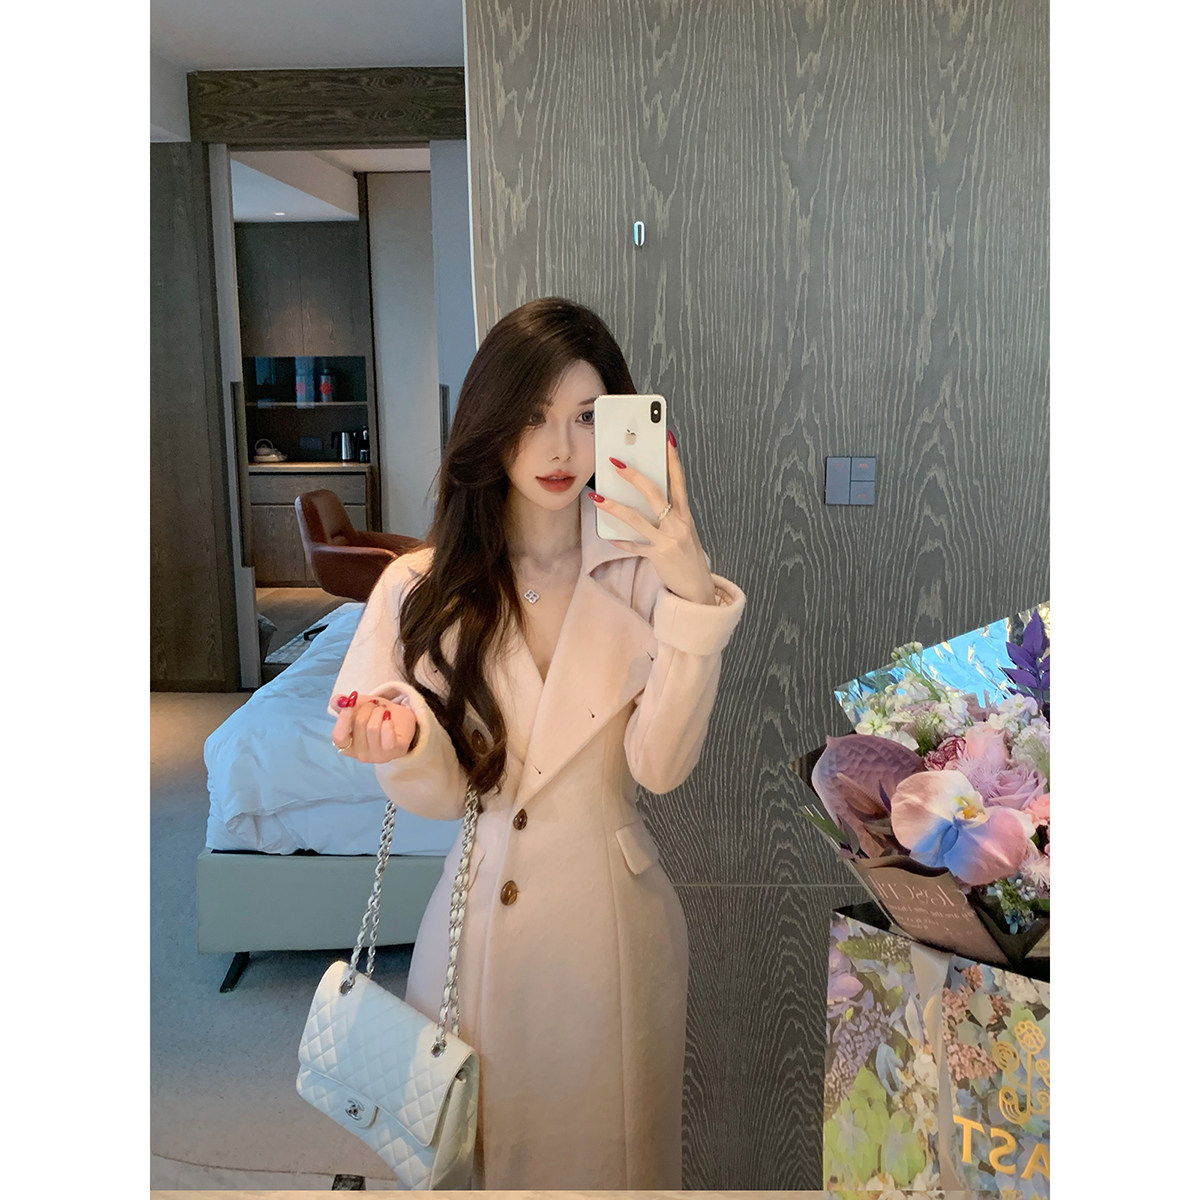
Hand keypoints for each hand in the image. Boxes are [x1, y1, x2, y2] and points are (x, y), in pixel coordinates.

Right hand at [331, 691, 418, 761]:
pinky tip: (389, 718)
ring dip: (379, 711)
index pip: (339, 737)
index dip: (343, 719)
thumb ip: (341, 704)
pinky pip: (388, 736)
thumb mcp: (357, 706)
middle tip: (374, 706)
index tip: (350, 704)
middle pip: (358, 724)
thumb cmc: (375, 716)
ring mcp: (378, 755)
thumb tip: (338, 701)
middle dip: (367, 707)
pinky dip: (388, 722)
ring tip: (383, 711)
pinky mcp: (396, 751)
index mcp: (347, 746)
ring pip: (373, 727)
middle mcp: (361, 755)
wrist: (400, 720)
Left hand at [591, 431, 716, 604]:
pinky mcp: (658, 556)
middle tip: (617, 462)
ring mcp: (668, 540)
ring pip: (638, 518)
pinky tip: (609, 536)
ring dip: (615, 506)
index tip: (667, 438)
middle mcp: (678, 524)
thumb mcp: (683, 531)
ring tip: (597, 497)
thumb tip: (646, 499)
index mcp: (685, 515)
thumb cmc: (688, 557)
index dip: (673, 459)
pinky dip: (621, 541)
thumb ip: (669, 515)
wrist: (698, 589)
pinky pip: (634, 546)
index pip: (679, 481)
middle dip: (635, 476)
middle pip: (655, 493)